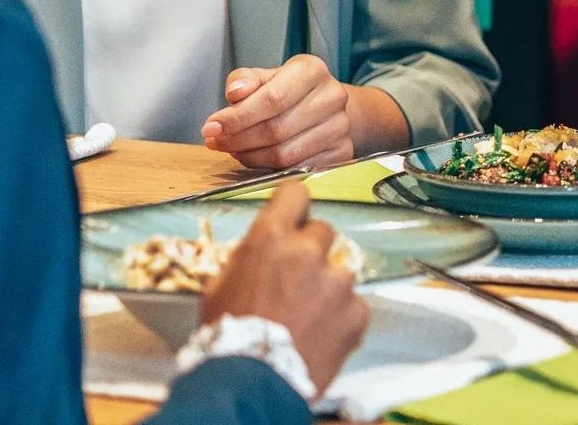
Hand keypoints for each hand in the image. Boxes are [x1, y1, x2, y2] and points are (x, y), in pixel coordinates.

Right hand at [199, 182, 369, 394]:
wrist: (252, 382)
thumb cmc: (226, 334)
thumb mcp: (219, 286)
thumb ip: (249, 257)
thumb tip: (262, 248)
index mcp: (271, 239)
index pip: (295, 194)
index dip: (295, 205)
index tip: (294, 216)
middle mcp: (308, 251)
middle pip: (323, 232)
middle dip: (311, 251)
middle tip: (296, 281)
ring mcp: (338, 281)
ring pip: (340, 271)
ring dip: (327, 287)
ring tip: (307, 317)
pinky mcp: (357, 310)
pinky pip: (354, 304)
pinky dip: (341, 317)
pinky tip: (321, 335)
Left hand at [201, 55, 407, 168]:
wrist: (325, 106)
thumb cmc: (287, 90)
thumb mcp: (264, 77)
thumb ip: (245, 81)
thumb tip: (235, 93)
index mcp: (312, 70)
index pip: (273, 98)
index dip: (238, 117)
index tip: (210, 128)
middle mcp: (333, 96)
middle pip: (277, 130)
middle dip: (238, 140)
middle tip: (215, 142)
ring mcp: (341, 126)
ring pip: (285, 154)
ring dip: (250, 157)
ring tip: (233, 149)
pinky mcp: (343, 151)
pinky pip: (297, 169)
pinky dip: (269, 169)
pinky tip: (255, 157)